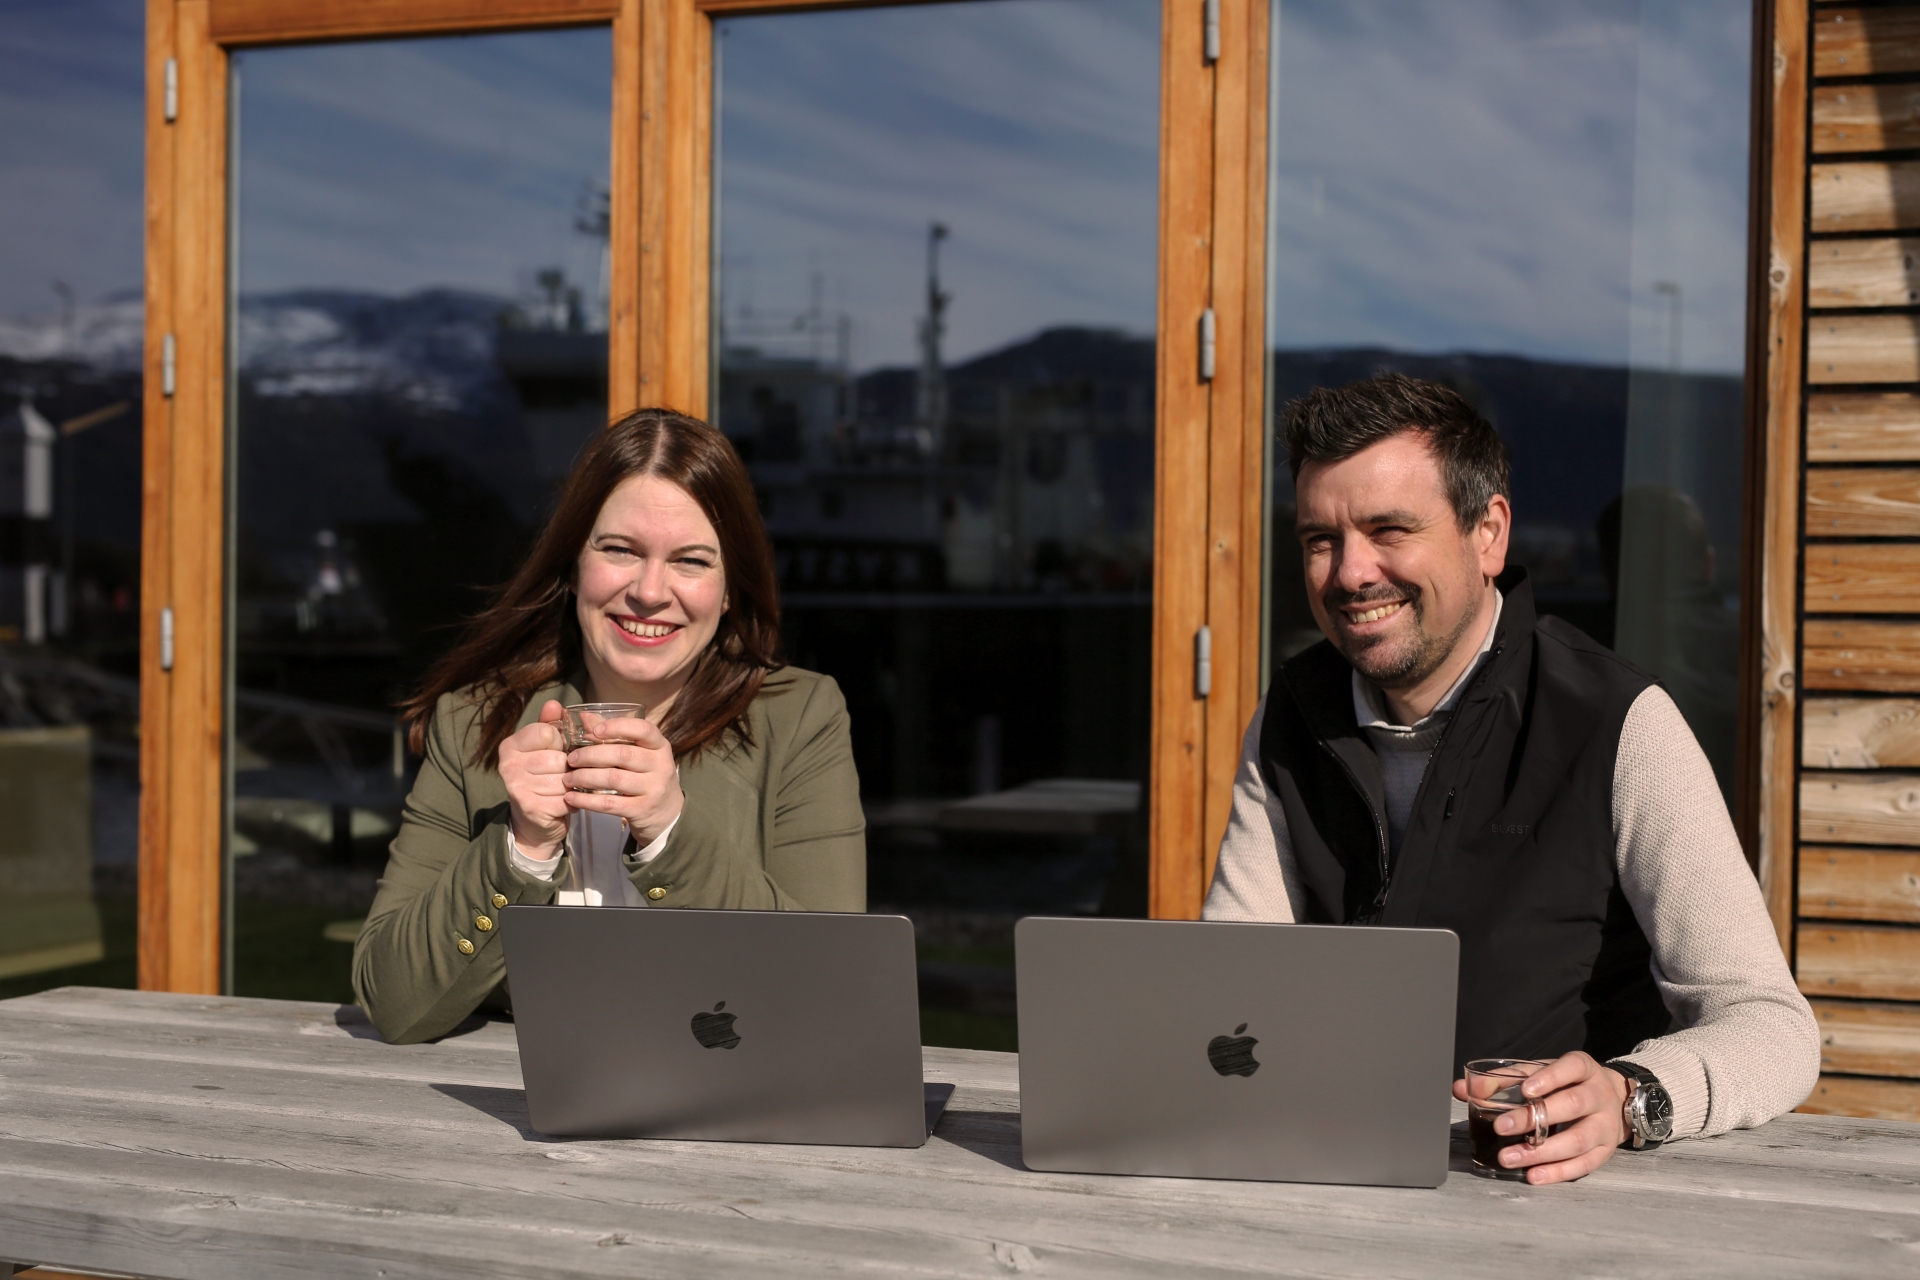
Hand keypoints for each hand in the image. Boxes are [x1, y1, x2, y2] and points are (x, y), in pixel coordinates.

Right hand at [497, 700, 570, 860]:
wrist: (535, 822)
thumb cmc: (544, 778)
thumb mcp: (546, 748)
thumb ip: (551, 725)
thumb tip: (554, 704)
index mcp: (510, 746)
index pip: (548, 733)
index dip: (561, 743)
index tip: (557, 752)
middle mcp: (508, 766)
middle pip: (559, 758)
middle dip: (570, 768)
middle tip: (565, 775)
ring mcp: (517, 788)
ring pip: (564, 779)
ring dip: (573, 786)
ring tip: (565, 790)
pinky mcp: (531, 808)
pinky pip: (567, 798)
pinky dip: (573, 802)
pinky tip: (565, 803)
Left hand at [561, 712, 683, 844]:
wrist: (667, 812)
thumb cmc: (646, 775)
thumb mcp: (639, 753)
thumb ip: (614, 735)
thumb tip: (584, 716)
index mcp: (660, 746)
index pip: (644, 730)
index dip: (618, 727)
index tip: (595, 730)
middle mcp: (661, 765)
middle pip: (623, 754)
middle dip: (591, 755)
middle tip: (571, 759)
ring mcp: (653, 789)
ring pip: (614, 779)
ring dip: (585, 777)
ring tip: (568, 778)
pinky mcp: (642, 810)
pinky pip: (610, 804)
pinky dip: (587, 800)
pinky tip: (571, 797)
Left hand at [1451, 1051, 1628, 1184]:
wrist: (1615, 1100)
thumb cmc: (1567, 1084)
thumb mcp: (1541, 1073)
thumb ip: (1502, 1080)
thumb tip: (1461, 1089)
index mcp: (1583, 1069)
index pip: (1571, 1068)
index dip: (1550, 1077)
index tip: (1525, 1089)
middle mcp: (1598, 1095)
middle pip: (1572, 1105)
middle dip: (1535, 1118)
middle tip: (1502, 1127)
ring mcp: (1605, 1125)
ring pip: (1577, 1140)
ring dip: (1541, 1152)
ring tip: (1508, 1157)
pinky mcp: (1605, 1151)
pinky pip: (1583, 1165)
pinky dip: (1557, 1172)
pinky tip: (1533, 1175)